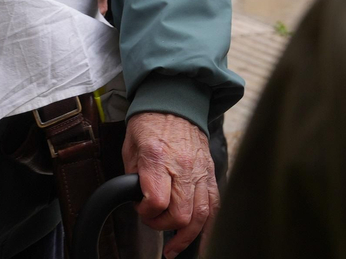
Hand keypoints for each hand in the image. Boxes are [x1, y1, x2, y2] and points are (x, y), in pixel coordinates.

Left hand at [123, 112, 217, 257]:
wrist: (175, 101)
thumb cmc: (150, 122)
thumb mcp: (130, 147)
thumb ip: (133, 176)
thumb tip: (136, 200)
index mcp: (157, 159)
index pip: (156, 201)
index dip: (145, 213)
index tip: (140, 208)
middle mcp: (182, 167)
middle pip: (180, 214)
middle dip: (164, 226)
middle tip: (154, 221)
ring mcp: (200, 171)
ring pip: (201, 215)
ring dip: (187, 236)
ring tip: (175, 247)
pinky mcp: (210, 173)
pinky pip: (215, 205)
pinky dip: (208, 225)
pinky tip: (199, 237)